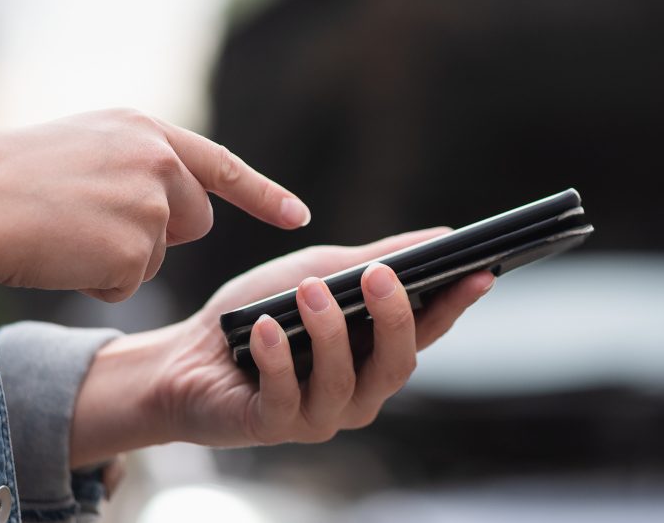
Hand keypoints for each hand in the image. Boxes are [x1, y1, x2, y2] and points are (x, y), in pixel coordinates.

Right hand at [0, 108, 309, 302]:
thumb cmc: (5, 179)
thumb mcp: (82, 148)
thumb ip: (135, 167)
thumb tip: (172, 211)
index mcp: (142, 129)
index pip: (219, 164)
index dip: (263, 194)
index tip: (297, 217)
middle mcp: (157, 160)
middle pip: (194, 220)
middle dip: (160, 236)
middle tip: (95, 227)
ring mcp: (149, 204)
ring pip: (156, 256)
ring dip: (118, 259)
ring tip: (64, 234)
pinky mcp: (135, 249)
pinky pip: (127, 285)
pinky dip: (96, 283)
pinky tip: (60, 256)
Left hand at [68, 228, 494, 466]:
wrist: (186, 356)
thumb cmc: (259, 315)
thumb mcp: (317, 274)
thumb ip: (374, 260)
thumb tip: (441, 238)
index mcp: (373, 355)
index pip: (427, 332)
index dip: (455, 306)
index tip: (477, 272)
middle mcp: (356, 392)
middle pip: (396, 365)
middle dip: (393, 319)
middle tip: (381, 276)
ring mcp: (317, 415)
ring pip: (344, 382)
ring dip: (329, 334)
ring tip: (310, 292)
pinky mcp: (272, 426)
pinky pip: (285, 398)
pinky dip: (278, 362)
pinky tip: (268, 330)